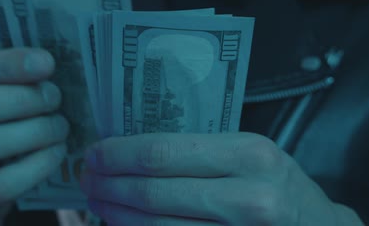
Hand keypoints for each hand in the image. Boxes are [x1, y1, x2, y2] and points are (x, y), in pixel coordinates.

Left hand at [80, 132, 362, 225]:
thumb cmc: (282, 188)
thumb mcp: (253, 156)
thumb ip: (201, 153)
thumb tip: (133, 154)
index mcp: (250, 155)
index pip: (165, 153)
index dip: (119, 155)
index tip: (94, 153)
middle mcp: (249, 197)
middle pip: (153, 194)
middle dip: (109, 186)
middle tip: (87, 179)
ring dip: (116, 216)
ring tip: (99, 204)